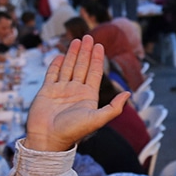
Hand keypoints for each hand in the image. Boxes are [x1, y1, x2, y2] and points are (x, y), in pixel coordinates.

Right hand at [25, 37, 128, 151]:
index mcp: (88, 96)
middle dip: (85, 52)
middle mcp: (75, 91)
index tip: (99, 45)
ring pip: (68, 67)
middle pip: (82, 66)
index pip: (94, 73)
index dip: (97, 59)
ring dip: (72, 54)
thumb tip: (128, 94)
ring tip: (76, 40)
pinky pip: (52, 74)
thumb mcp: (97, 119)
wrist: (48, 139)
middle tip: (88, 36)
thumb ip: (114, 108)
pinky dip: (56, 64)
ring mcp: (60, 90)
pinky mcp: (46, 91)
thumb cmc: (72, 131)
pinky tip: (60, 55)